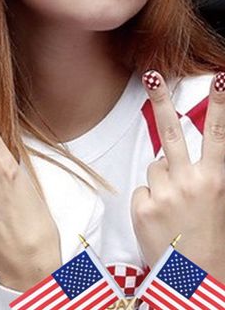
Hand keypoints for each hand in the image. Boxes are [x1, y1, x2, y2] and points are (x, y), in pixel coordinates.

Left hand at [132, 70, 224, 280]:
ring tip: (174, 209)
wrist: (195, 281)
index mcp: (214, 182)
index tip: (222, 79)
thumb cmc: (208, 242)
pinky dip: (148, 200)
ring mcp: (164, 194)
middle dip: (162, 100)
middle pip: (172, 132)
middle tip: (153, 75)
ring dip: (161, 181)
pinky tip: (160, 219)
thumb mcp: (215, 204)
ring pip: (154, 167)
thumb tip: (176, 157)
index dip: (221, 106)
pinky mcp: (143, 206)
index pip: (218, 136)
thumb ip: (200, 176)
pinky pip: (141, 190)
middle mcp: (190, 183)